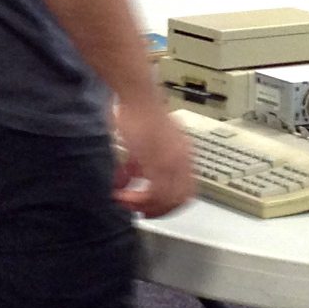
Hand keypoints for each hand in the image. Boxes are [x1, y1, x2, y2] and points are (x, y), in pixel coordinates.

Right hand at [109, 88, 193, 218]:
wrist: (137, 95)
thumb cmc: (139, 112)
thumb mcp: (142, 143)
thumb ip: (137, 165)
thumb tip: (127, 180)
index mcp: (184, 155)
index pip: (186, 191)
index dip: (169, 204)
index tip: (154, 208)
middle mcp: (182, 160)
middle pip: (179, 200)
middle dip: (158, 210)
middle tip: (141, 212)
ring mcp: (172, 161)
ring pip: (166, 200)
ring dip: (144, 206)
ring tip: (126, 203)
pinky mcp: (157, 161)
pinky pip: (152, 192)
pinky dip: (136, 199)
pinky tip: (122, 195)